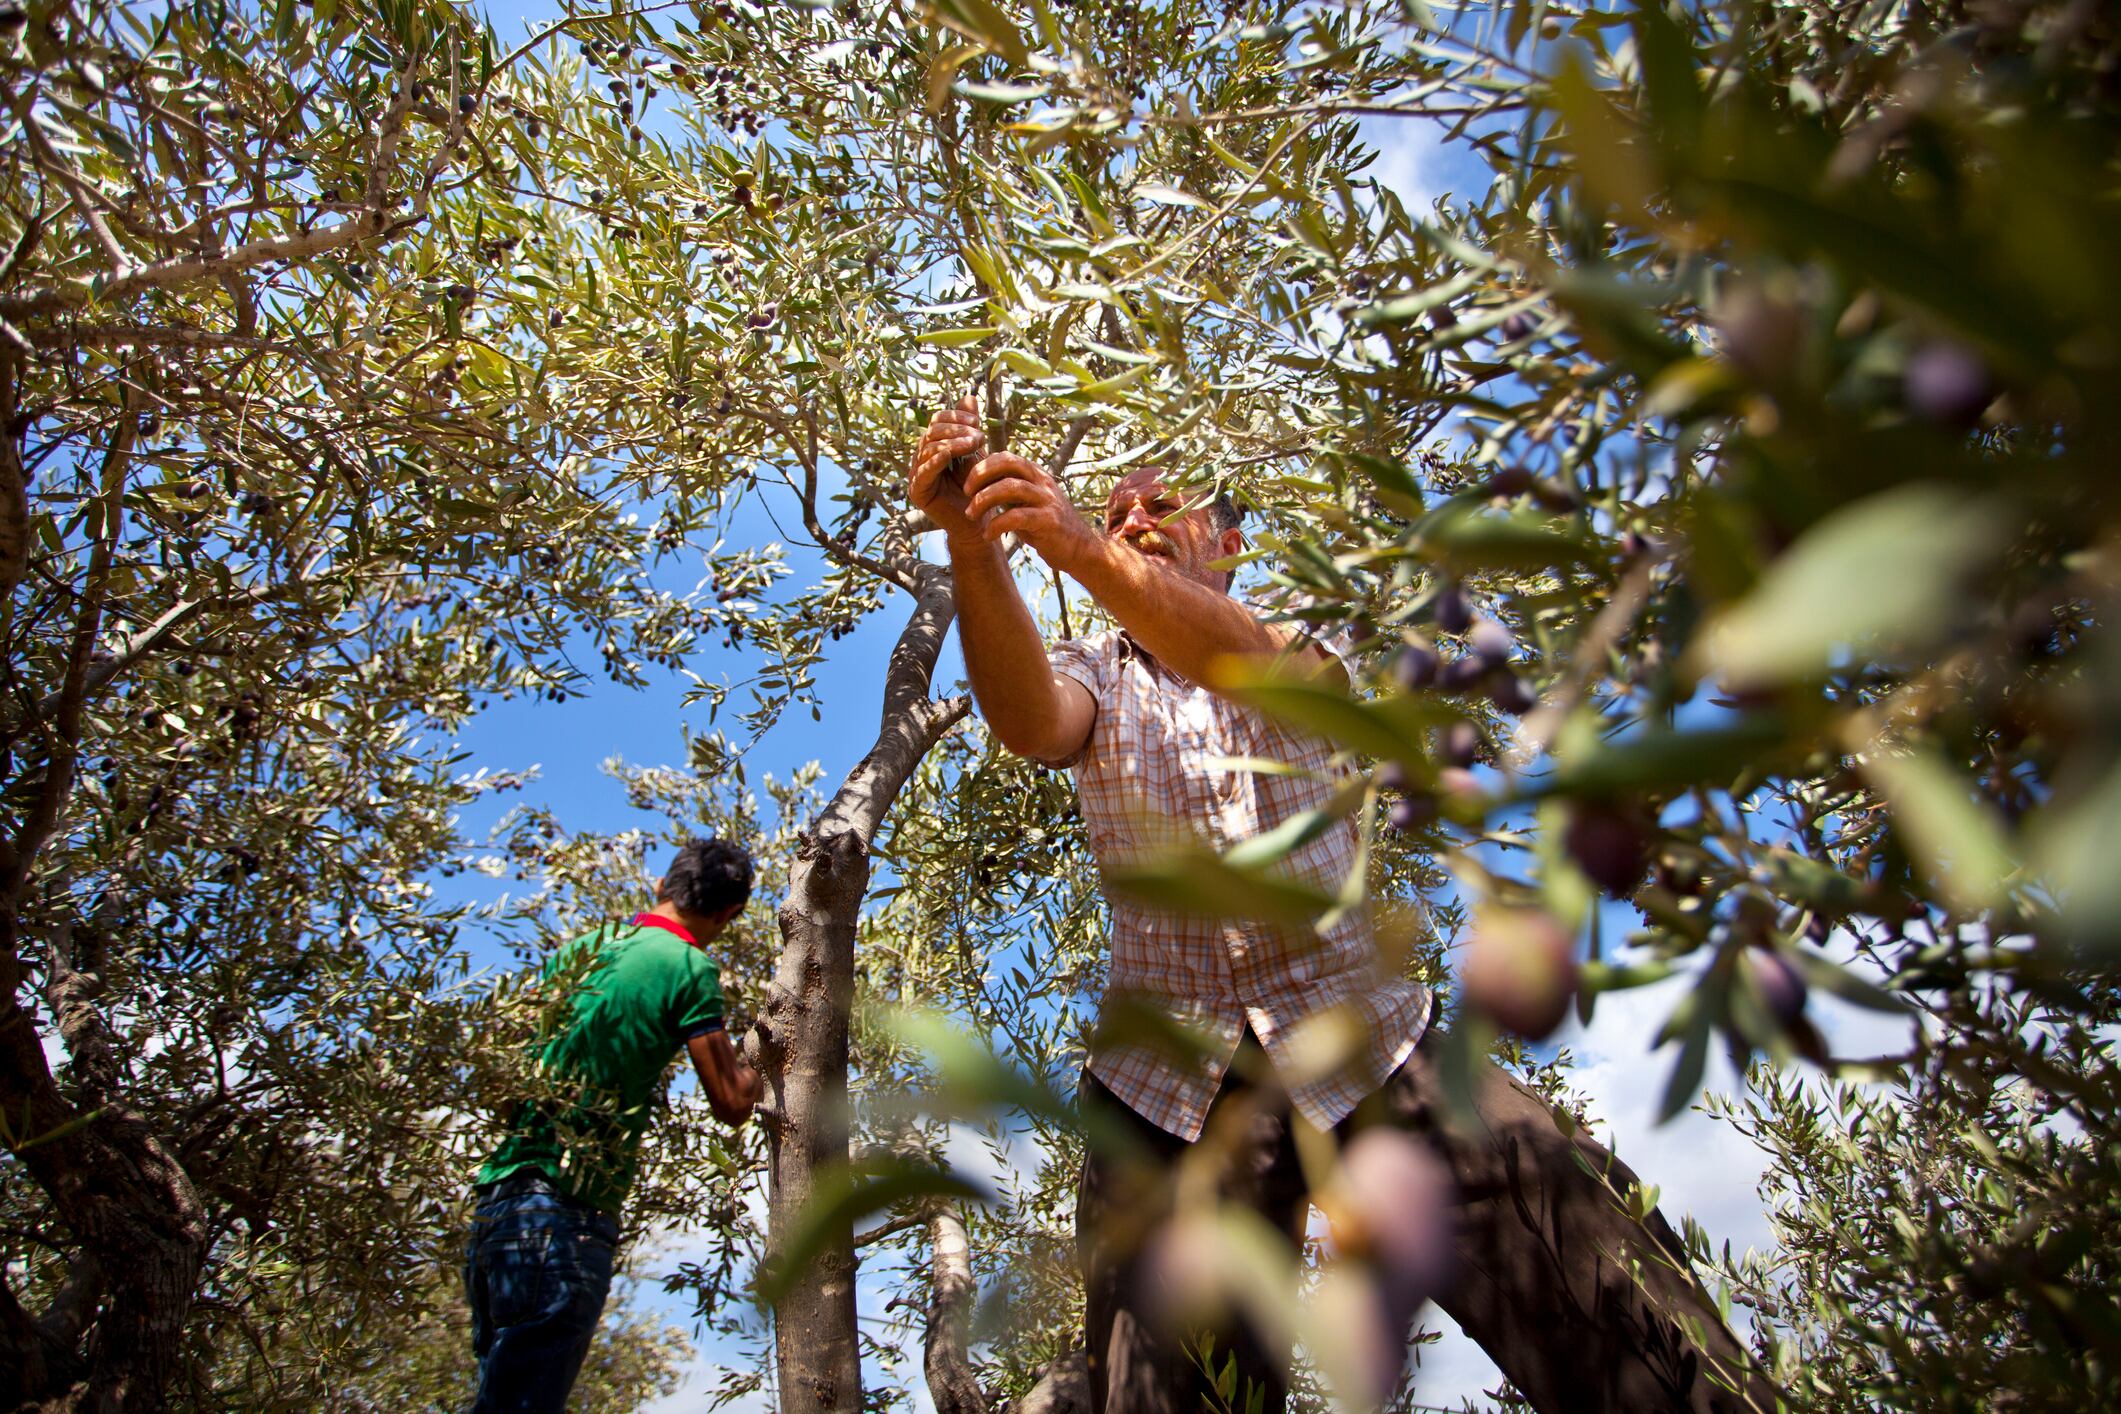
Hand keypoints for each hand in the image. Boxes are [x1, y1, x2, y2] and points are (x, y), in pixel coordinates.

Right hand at [908, 397, 983, 540]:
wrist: (976, 522)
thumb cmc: (976, 487)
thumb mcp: (975, 452)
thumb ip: (969, 426)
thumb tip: (969, 396)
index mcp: (933, 446)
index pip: (937, 421)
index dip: (954, 417)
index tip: (976, 422)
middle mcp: (921, 458)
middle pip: (931, 433)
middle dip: (955, 430)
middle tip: (978, 436)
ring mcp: (917, 474)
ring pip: (928, 448)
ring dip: (951, 443)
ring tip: (973, 444)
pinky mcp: (917, 491)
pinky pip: (924, 471)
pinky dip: (936, 460)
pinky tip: (949, 455)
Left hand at [963, 452, 1100, 572]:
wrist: (1080, 549)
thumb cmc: (1047, 527)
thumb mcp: (1028, 504)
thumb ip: (1009, 492)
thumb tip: (979, 483)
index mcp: (1036, 475)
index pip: (1006, 457)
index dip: (983, 466)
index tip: (967, 484)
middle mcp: (1042, 482)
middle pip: (1008, 463)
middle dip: (981, 475)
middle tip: (965, 493)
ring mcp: (1047, 500)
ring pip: (1010, 487)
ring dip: (983, 500)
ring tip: (971, 515)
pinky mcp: (1049, 521)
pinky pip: (1016, 517)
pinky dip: (996, 525)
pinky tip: (988, 535)